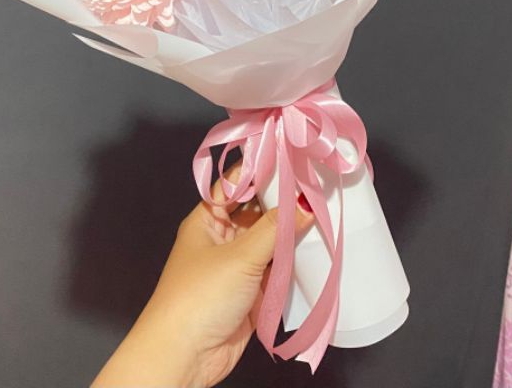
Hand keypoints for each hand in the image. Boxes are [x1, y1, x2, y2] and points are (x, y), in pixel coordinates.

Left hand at [91, 161, 314, 387]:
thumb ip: (275, 229)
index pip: (236, 184)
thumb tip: (305, 202)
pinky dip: (292, 263)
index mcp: (207, 218)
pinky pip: (275, 270)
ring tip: (326, 211)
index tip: (293, 157)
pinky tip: (317, 250)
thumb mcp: (240, 255)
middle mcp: (222, 237)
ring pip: (268, 242)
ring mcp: (237, 266)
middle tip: (319, 184)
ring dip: (290, 234)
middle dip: (282, 202)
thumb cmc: (201, 294)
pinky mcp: (251, 292)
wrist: (185, 355)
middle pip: (256, 212)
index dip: (260, 170)